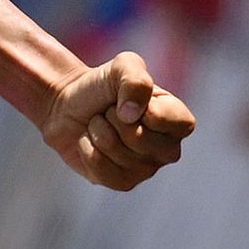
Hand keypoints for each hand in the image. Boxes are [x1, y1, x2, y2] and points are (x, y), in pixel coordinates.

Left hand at [40, 52, 193, 191]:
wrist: (68, 105)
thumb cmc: (103, 86)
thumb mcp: (122, 67)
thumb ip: (135, 80)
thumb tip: (132, 115)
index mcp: (177, 119)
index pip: (180, 124)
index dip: (151, 111)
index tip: (130, 99)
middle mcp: (168, 148)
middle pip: (141, 139)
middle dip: (115, 119)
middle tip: (110, 111)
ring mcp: (147, 169)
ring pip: (119, 155)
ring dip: (98, 132)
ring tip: (99, 124)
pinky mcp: (123, 182)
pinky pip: (103, 170)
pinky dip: (88, 150)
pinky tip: (90, 141)